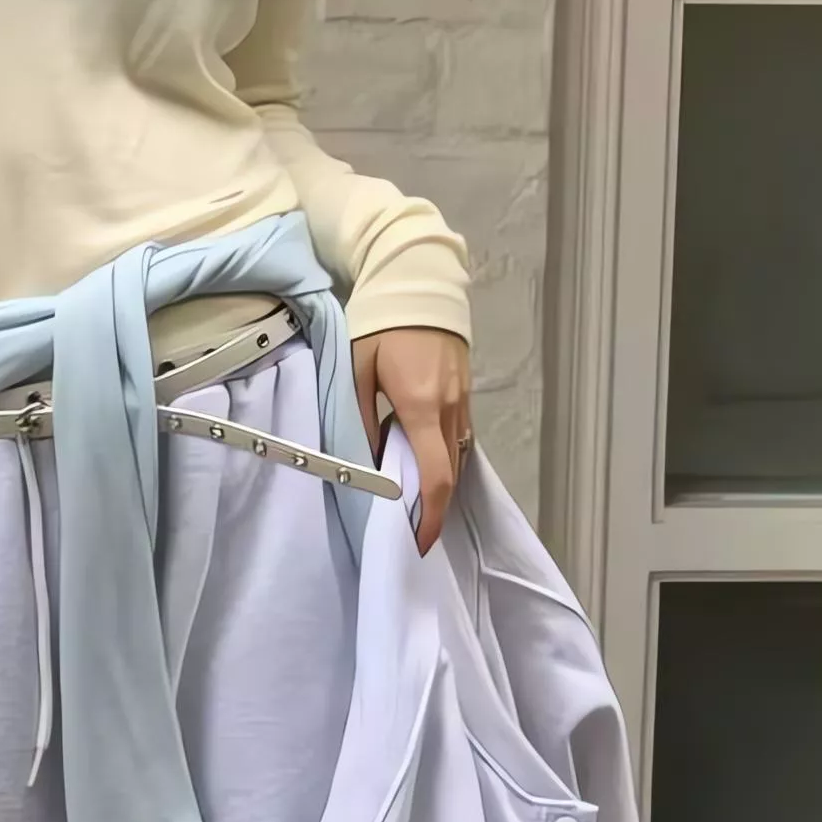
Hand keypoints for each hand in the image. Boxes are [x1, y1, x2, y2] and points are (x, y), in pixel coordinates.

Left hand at [353, 327, 473, 554]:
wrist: (417, 281)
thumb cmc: (380, 324)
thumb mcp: (358, 370)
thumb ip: (363, 419)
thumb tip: (369, 462)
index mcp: (420, 405)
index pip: (435, 474)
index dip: (432, 514)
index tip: (421, 540)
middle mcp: (448, 407)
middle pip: (450, 472)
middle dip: (435, 506)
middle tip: (413, 529)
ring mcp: (461, 398)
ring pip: (457, 455)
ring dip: (441, 481)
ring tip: (417, 500)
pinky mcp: (464, 391)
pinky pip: (459, 435)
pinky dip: (446, 456)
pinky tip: (426, 462)